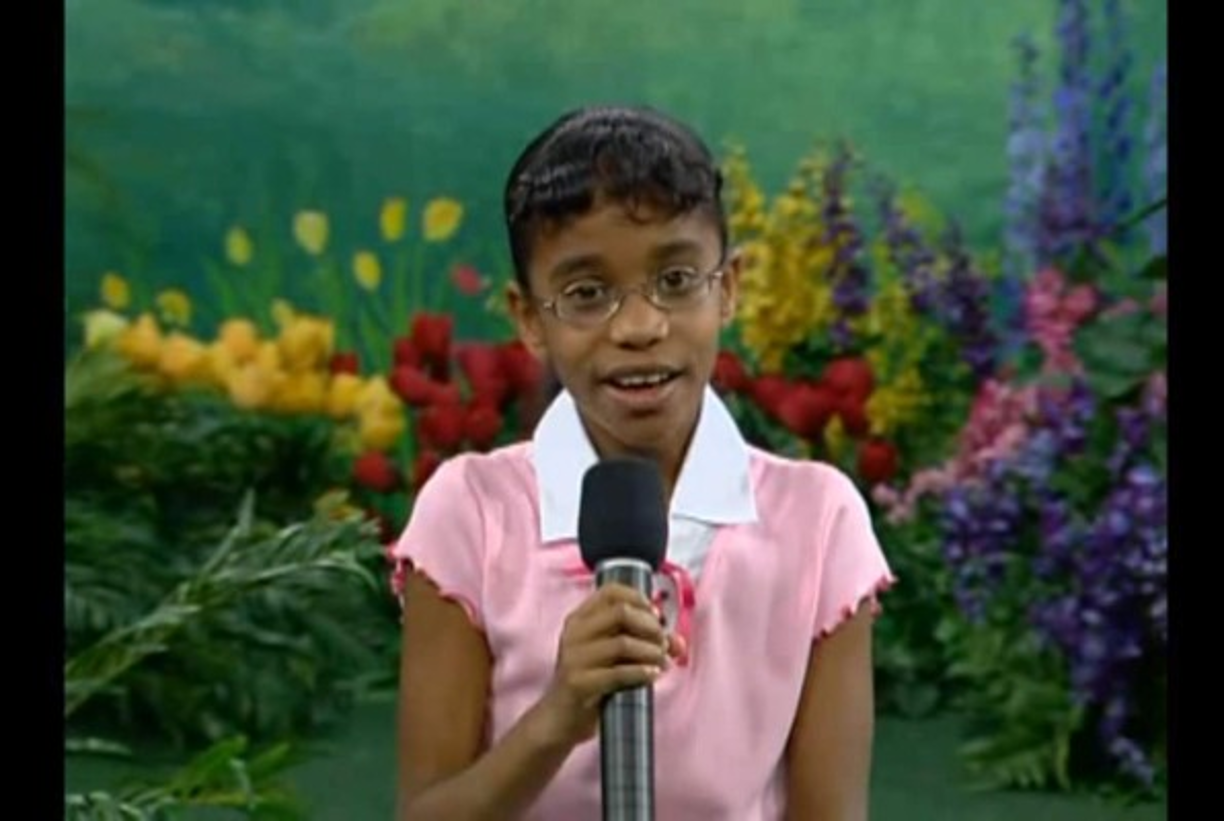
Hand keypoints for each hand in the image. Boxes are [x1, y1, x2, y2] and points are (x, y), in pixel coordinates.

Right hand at [532, 583, 685, 747]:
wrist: (560, 719)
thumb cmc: (590, 683)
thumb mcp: (614, 657)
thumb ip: (644, 644)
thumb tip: (678, 642)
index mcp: (580, 619)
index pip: (611, 591)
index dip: (639, 599)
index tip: (657, 616)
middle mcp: (574, 633)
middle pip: (621, 612)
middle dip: (651, 627)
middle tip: (664, 643)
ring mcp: (574, 657)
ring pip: (623, 643)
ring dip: (651, 652)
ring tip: (663, 662)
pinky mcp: (578, 682)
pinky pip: (618, 673)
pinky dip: (642, 673)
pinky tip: (653, 675)